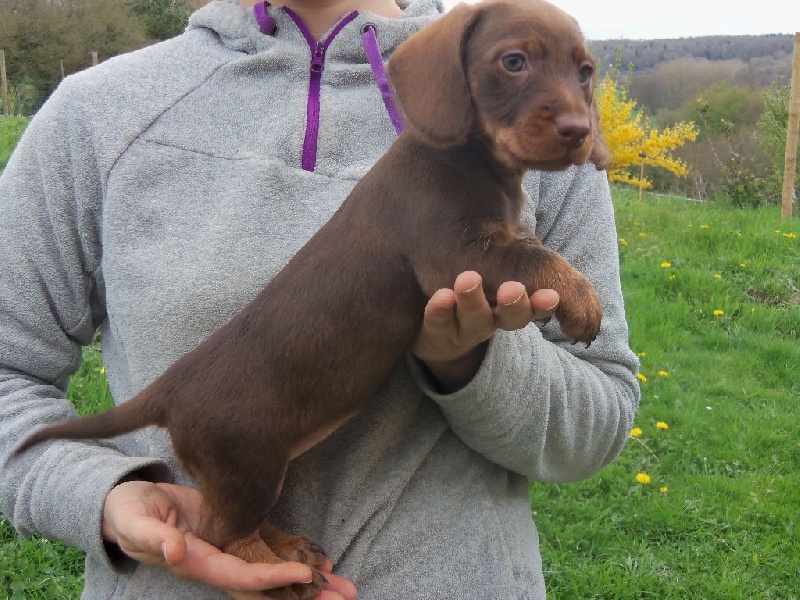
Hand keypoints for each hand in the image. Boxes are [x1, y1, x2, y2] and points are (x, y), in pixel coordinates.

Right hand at [102, 480, 356, 599]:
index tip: (305, 576)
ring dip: (309, 584)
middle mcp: (218, 563)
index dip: (271, 579)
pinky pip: (270, 551)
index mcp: (196, 562)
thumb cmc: (128, 512)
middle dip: (304, 595)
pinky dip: (296, 558)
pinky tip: (325, 563)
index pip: (239, 576)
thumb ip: (151, 537)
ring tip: (346, 588)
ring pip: (273, 572)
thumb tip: (176, 551)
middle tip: (345, 596)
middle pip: (266, 586)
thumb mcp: (132, 520)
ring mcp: (228, 552)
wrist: (129, 506)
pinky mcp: (235, 536)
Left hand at [411, 271, 558, 391]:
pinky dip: (440, 311)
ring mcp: (466, 328)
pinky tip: (442, 297)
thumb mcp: (513, 266)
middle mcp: (497, 318)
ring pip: (474, 320)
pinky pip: (439, 324)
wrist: (440, 313)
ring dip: (473, 302)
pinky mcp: (438, 331)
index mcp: (519, 303)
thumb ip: (535, 261)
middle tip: (513, 289)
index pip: (538, 305)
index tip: (550, 296)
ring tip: (468, 279)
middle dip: (514, 305)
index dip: (544, 303)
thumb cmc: (486, 280)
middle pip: (511, 318)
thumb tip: (562, 247)